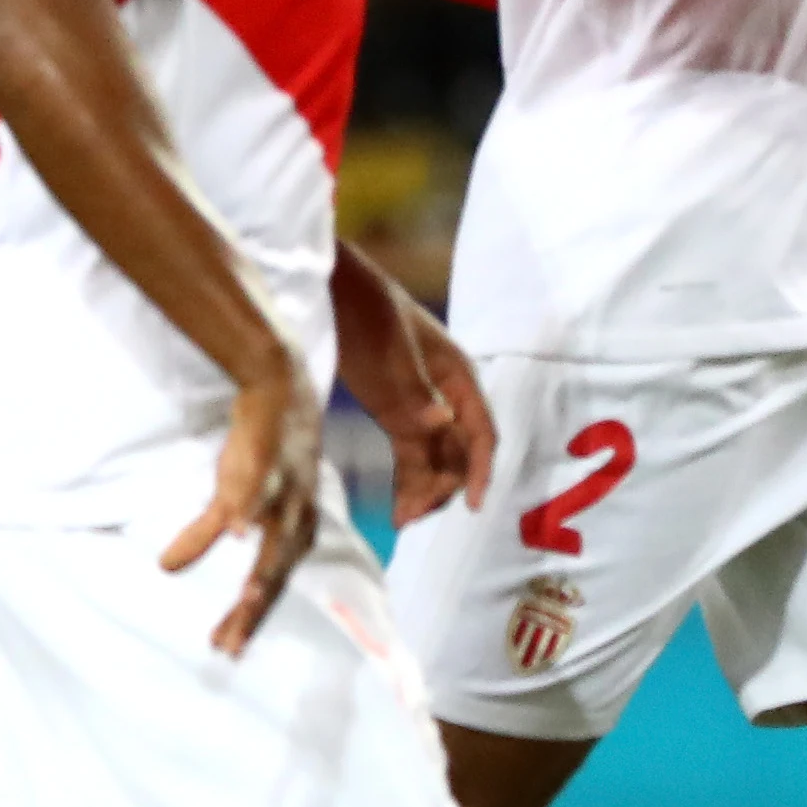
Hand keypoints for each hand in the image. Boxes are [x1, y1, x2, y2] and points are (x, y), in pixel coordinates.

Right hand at [168, 369, 326, 657]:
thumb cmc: (269, 447)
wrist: (280, 387)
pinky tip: (232, 533)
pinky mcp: (259, 459)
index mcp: (296, 527)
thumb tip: (185, 561)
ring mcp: (279, 490)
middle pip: (274, 573)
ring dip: (258, 572)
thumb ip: (232, 528)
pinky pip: (249, 490)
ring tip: (243, 602)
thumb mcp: (251, 492)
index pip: (274, 583)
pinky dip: (242, 512)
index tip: (228, 649)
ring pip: (270, 539)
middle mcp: (294, 515)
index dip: (253, 616)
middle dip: (252, 611)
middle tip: (227, 646)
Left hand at [332, 252, 497, 519]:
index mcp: (457, 375)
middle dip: (443, 486)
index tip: (470, 505)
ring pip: (434, 457)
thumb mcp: (391, 352)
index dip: (479, 469)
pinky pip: (410, 452)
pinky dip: (407, 478)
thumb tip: (442, 423)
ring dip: (424, 489)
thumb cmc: (364, 310)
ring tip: (403, 520)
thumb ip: (415, 392)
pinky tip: (399, 506)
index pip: (481, 431)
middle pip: (458, 451)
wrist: (325, 287)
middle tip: (412, 516)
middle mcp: (445, 393)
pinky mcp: (393, 409)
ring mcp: (419, 402)